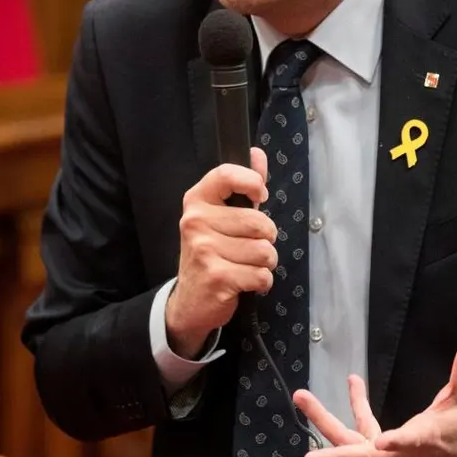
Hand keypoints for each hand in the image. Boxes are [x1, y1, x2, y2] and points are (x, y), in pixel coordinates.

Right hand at [165, 147, 276, 358]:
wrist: (189, 302)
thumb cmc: (211, 254)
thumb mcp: (221, 218)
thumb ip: (243, 186)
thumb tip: (257, 154)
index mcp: (197, 201)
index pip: (226, 174)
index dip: (252, 182)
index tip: (260, 195)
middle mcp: (196, 222)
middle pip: (260, 222)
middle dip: (266, 240)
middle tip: (250, 248)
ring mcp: (204, 249)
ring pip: (264, 251)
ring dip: (265, 264)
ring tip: (246, 266)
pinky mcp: (216, 276)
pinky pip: (261, 275)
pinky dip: (261, 282)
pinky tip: (244, 283)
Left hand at [295, 337, 456, 456]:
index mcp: (425, 440)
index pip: (410, 442)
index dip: (397, 443)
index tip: (383, 442)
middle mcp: (399, 456)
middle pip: (361, 454)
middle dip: (333, 454)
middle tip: (307, 454)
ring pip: (350, 445)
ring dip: (324, 421)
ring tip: (302, 396)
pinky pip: (359, 436)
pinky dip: (353, 411)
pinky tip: (354, 384)